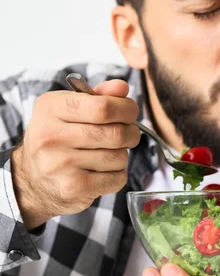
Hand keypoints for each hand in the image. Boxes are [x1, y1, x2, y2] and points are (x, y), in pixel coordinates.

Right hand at [11, 79, 139, 229]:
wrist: (32, 179)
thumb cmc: (59, 137)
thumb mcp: (70, 108)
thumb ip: (99, 96)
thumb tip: (122, 87)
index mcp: (51, 108)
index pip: (103, 107)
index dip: (126, 109)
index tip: (130, 112)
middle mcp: (51, 135)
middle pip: (115, 133)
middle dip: (131, 132)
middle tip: (128, 134)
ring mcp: (59, 164)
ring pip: (119, 157)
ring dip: (122, 155)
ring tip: (108, 153)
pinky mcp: (71, 188)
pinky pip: (116, 179)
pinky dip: (118, 175)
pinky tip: (102, 171)